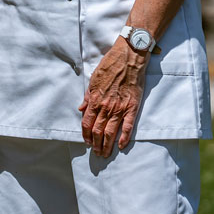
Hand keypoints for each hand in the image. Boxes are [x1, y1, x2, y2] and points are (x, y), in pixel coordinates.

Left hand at [79, 40, 147, 156]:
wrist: (128, 59)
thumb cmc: (109, 67)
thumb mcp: (93, 80)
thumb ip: (87, 96)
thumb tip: (81, 109)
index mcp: (95, 100)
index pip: (87, 123)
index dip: (86, 134)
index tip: (86, 142)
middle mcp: (106, 106)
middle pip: (99, 130)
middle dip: (96, 144)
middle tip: (97, 153)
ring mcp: (120, 108)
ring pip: (111, 131)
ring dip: (107, 144)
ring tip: (105, 154)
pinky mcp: (132, 107)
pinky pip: (128, 126)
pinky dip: (124, 137)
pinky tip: (121, 146)